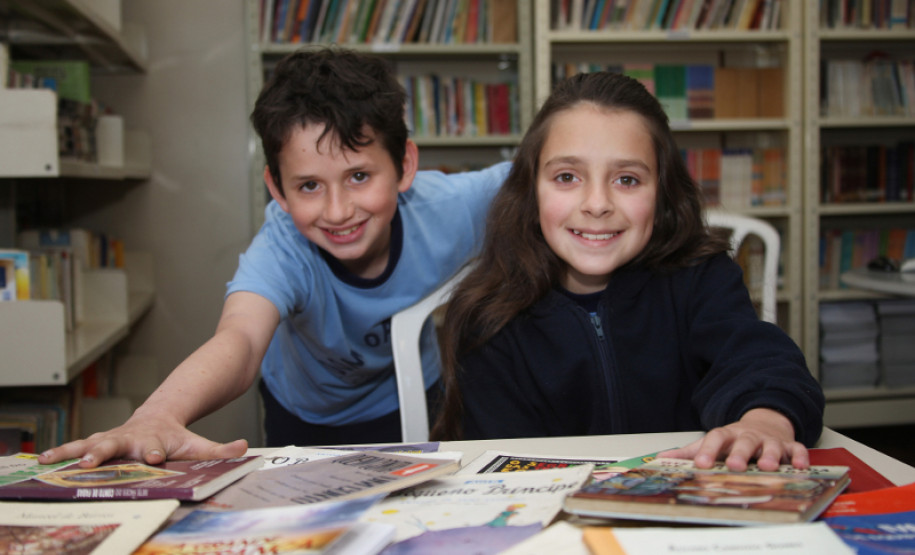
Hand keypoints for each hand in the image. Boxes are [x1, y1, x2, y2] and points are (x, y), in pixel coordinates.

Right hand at [37, 411, 247, 467]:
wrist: (157, 417)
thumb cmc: (175, 437)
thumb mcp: (197, 444)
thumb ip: (219, 449)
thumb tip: (244, 447)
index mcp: (153, 440)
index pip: (153, 447)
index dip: (152, 451)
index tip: (151, 456)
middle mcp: (129, 438)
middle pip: (116, 444)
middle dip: (103, 452)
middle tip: (91, 460)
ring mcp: (112, 439)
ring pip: (90, 443)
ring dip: (73, 452)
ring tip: (52, 459)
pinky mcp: (99, 442)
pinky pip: (77, 447)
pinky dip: (60, 452)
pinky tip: (42, 459)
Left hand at [658, 408, 808, 471]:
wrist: (764, 424)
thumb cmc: (734, 440)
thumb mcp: (711, 443)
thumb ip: (689, 452)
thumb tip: (661, 457)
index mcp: (728, 436)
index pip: (715, 439)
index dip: (707, 451)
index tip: (700, 464)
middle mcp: (749, 437)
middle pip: (744, 443)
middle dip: (740, 454)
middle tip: (735, 465)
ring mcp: (770, 440)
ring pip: (771, 446)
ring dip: (770, 456)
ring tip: (768, 467)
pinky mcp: (790, 446)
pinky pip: (797, 449)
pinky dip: (800, 457)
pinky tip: (800, 466)